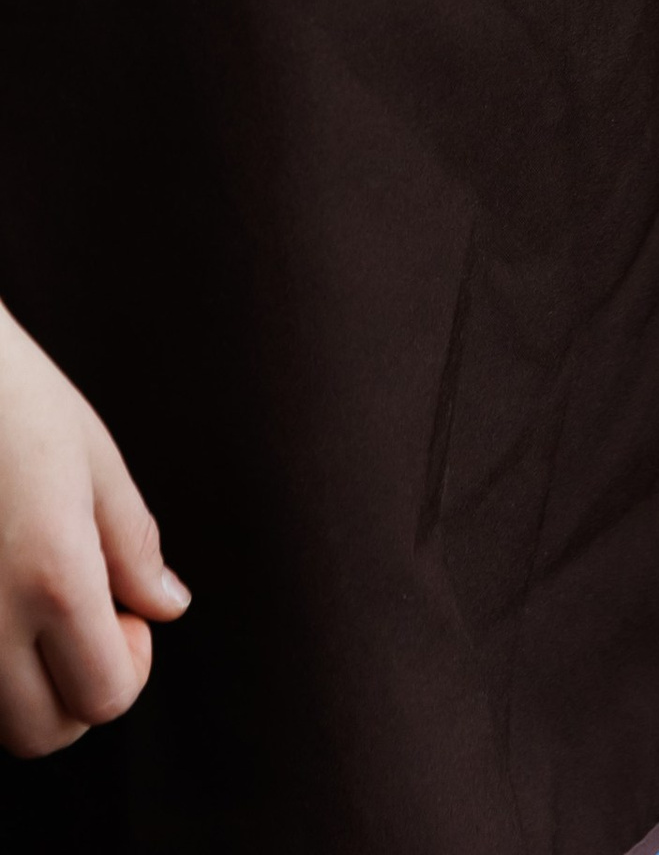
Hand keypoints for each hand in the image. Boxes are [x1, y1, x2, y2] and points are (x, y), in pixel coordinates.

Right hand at [0, 303, 186, 757]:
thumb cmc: (14, 398)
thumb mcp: (93, 459)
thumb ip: (134, 546)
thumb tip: (167, 608)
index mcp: (52, 579)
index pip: (106, 698)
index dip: (132, 664)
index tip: (125, 608)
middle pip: (44, 734)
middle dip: (80, 692)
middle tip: (84, 616)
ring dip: (29, 689)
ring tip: (39, 606)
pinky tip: (1, 598)